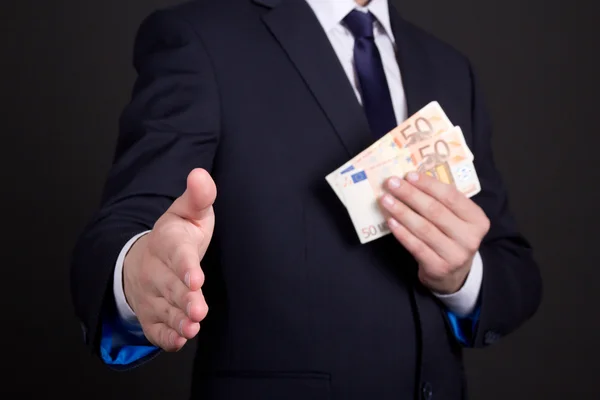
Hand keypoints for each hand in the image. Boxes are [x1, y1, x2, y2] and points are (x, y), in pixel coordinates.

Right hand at [122, 168, 215, 350]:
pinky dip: (165, 337)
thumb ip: (198, 197)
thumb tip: (200, 174)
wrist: (144, 259)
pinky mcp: (151, 316)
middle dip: (183, 299)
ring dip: (177, 320)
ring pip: (163, 310)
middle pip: (170, 287)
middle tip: (197, 309)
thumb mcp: (187, 213)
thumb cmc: (176, 236)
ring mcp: (151, 295)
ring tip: (192, 327)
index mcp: (167, 242)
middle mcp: (155, 271)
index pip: (176, 254)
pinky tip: (179, 340)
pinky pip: (155, 329)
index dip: (185, 267)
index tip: (196, 277)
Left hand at [379, 171, 488, 293]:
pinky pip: (416, 246)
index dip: (428, 185)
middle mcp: (469, 238)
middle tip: (391, 183)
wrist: (454, 275)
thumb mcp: (457, 220)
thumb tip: (411, 180)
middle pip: (435, 211)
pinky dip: (402, 233)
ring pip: (424, 228)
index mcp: (477, 220)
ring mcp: (455, 254)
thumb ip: (442, 202)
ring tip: (386, 200)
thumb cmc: (451, 238)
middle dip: (410, 195)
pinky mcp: (438, 267)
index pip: (451, 196)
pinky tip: (391, 221)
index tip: (408, 175)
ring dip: (401, 212)